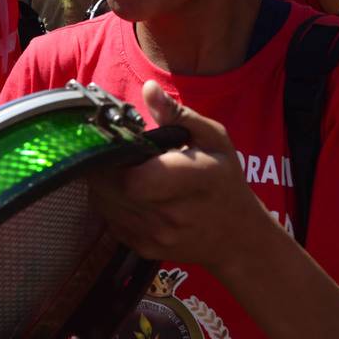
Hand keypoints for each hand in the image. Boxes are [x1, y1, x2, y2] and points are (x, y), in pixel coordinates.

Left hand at [91, 82, 270, 272]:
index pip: (136, 179)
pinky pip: (111, 221)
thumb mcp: (214, 139)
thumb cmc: (225, 180)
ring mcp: (158, 236)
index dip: (115, 160)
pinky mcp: (145, 249)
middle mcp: (174, 214)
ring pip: (106, 205)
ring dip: (102, 184)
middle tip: (108, 150)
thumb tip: (149, 89)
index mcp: (194, 179)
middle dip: (102, 167)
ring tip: (118, 168)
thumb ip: (178, 115)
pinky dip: (110, 203)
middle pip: (113, 190)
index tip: (116, 143)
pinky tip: (126, 191)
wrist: (237, 236)